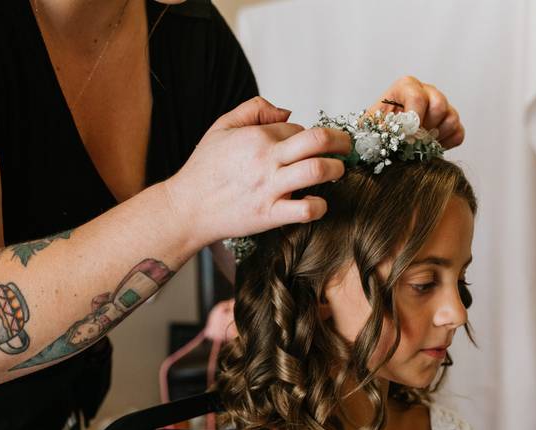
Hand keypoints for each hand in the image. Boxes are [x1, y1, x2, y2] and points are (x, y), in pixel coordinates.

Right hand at [166, 97, 350, 247]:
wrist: (187, 208)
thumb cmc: (204, 169)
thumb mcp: (221, 127)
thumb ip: (253, 109)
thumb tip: (287, 111)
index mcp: (256, 136)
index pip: (298, 128)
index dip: (307, 135)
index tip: (306, 145)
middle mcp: (266, 159)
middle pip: (318, 141)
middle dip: (341, 141)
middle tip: (347, 146)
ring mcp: (270, 188)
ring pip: (318, 170)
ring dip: (337, 169)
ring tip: (338, 171)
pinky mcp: (270, 214)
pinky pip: (306, 209)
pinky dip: (320, 206)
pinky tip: (318, 202)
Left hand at [369, 76, 464, 148]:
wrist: (384, 141)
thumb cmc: (374, 132)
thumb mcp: (369, 127)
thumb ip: (376, 127)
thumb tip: (378, 136)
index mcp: (406, 86)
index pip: (417, 96)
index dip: (414, 117)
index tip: (407, 135)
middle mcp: (427, 91)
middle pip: (439, 104)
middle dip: (426, 126)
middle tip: (412, 140)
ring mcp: (442, 106)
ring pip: (451, 118)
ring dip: (436, 136)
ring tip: (419, 145)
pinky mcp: (450, 122)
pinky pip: (458, 133)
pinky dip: (447, 144)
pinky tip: (431, 148)